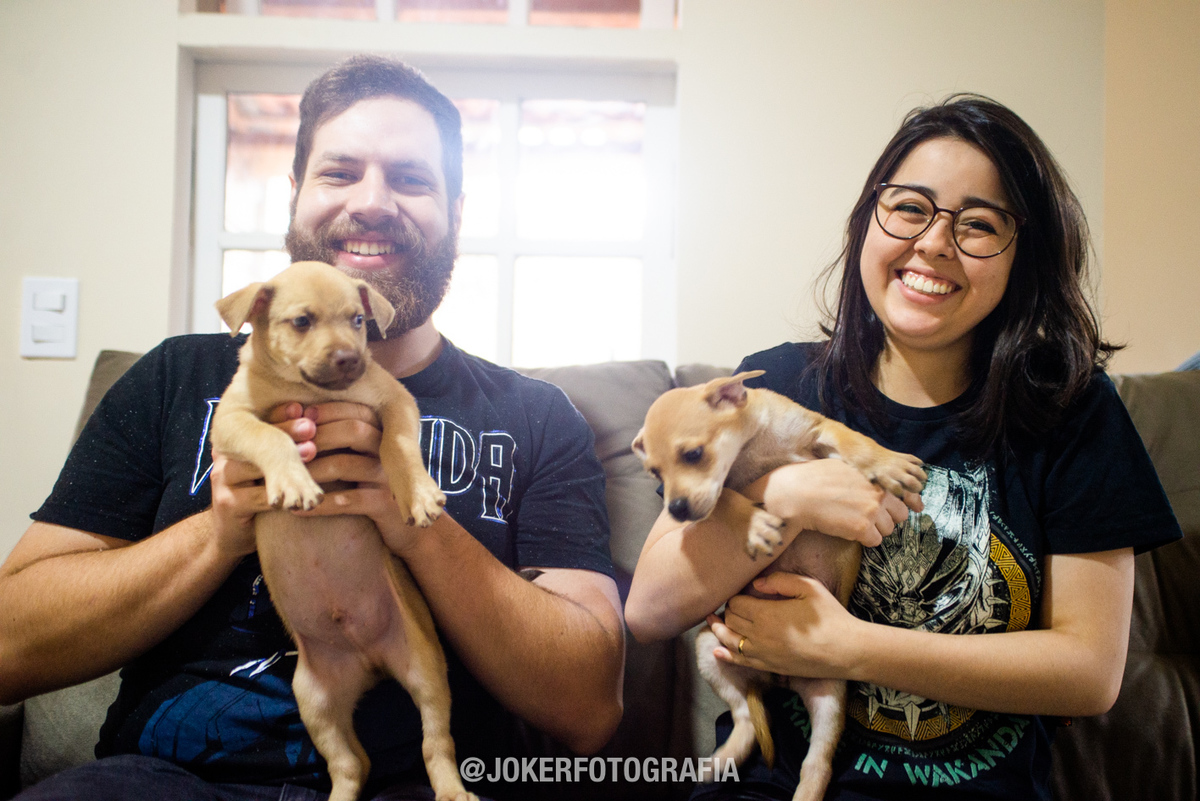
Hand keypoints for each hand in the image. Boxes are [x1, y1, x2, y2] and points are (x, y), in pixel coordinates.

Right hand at [207, 402, 347, 557]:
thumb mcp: (271, 473)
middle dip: (286, 432)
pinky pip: (260, 497)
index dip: (281, 415)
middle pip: (256, 441)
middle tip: (311, 427)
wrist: (232, 539)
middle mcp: (225, 458)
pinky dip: (285, 495)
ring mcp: (224, 481)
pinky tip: (305, 493)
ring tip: (311, 451)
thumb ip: (287, 453)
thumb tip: (317, 425)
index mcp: (235, 444)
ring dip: (287, 459)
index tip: (301, 407)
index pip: (258, 424)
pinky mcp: (228, 504)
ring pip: (257, 467)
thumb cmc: (260, 500)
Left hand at [282, 402, 426, 554]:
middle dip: (316, 436)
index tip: (298, 417)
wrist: (407, 530)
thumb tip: (300, 419)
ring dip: (312, 471)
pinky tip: (298, 510)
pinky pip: (349, 500)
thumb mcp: (362, 461)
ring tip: (290, 480)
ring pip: (345, 464)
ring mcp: (389, 478)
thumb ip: (343, 441)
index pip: (357, 411)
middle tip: (289, 449)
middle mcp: (389, 452)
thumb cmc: (372, 491)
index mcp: (384, 435)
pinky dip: (321, 504)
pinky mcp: (385, 505)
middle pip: (353, 431)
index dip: (326, 411)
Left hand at [705, 572, 862, 678]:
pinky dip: (726, 655)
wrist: (847, 651)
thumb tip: (755, 584)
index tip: (740, 592)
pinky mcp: (771, 667)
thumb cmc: (831, 616)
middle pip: (731, 621)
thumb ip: (779, 581)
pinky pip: (741, 662)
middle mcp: (759, 636)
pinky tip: (717, 650)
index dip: (734, 596)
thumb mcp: (808, 587)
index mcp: (766, 613)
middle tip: (730, 605)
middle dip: (727, 612)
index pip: (736, 603)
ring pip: (731, 642)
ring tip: (712, 622)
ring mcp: (763, 654)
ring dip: (720, 631)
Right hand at [756, 459, 915, 546]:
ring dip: (874, 530)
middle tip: (866, 517)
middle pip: (900, 515)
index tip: (895, 511)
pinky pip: (874, 541)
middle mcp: (879, 494)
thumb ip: (866, 478)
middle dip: (886, 518)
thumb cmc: (815, 479)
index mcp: (876, 478)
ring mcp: (872, 511)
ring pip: (887, 530)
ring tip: (853, 522)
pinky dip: (863, 540)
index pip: (903, 496)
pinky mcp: (862, 528)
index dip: (898, 505)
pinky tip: (847, 530)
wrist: (797, 494)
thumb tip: (879, 488)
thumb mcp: (846, 469)